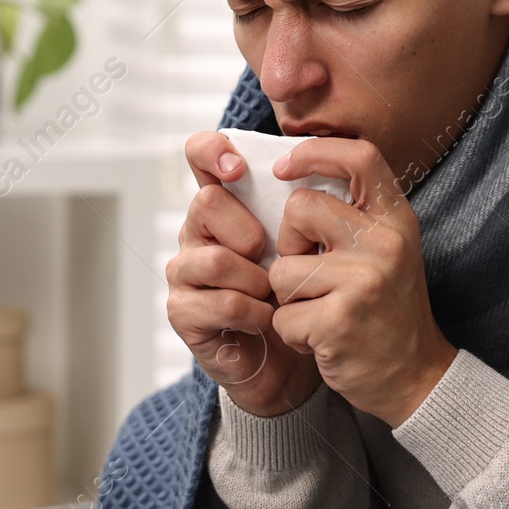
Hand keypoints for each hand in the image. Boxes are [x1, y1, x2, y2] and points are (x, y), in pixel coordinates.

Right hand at [165, 130, 322, 416]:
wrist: (292, 358)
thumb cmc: (298, 291)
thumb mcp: (306, 241)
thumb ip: (303, 203)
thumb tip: (325, 160)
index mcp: (225, 205)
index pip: (199, 155)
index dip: (212, 150)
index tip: (239, 167)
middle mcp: (197, 232)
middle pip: (206, 202)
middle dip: (248, 230)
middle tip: (269, 255)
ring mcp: (184, 273)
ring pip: (214, 259)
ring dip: (256, 279)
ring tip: (274, 294)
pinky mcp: (184, 313)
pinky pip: (222, 303)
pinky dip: (254, 312)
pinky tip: (267, 320)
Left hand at [268, 137, 456, 427]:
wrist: (414, 377)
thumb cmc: (388, 311)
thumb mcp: (388, 251)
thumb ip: (355, 216)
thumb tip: (294, 176)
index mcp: (397, 220)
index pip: (360, 156)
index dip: (315, 151)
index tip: (285, 167)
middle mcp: (385, 243)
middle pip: (300, 208)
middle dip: (289, 242)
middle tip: (310, 273)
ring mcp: (363, 281)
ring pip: (282, 268)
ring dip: (289, 297)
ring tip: (321, 312)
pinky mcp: (338, 321)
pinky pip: (282, 315)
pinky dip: (291, 333)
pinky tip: (320, 338)